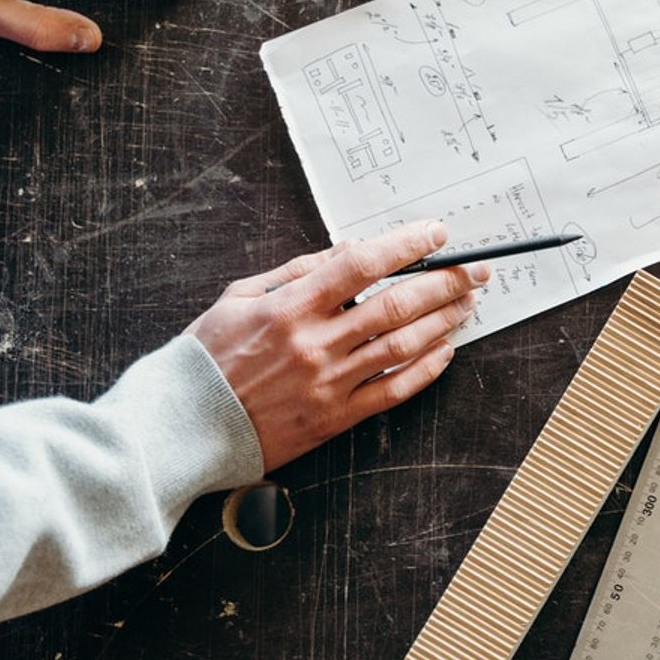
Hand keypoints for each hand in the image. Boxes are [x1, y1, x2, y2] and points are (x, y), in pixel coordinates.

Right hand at [185, 221, 488, 469]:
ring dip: (444, 320)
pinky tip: (446, 349)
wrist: (185, 426)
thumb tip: (349, 250)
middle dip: (444, 282)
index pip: (362, 264)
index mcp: (290, 307)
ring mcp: (329, 382)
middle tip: (474, 269)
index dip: (406, 245)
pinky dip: (426, 369)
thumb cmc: (208, 357)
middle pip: (396, 304)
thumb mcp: (240, 298)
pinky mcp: (335, 417)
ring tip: (468, 303)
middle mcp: (315, 343)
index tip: (436, 234)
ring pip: (404, 346)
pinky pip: (394, 390)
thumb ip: (297, 272)